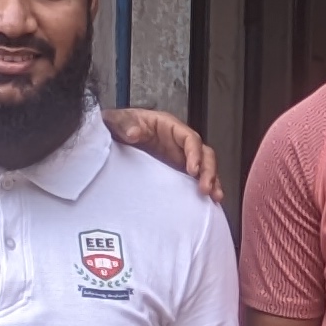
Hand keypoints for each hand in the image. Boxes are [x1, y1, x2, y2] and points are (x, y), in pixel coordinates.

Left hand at [103, 107, 223, 202]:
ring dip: (212, 182)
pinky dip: (202, 192)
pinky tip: (207, 205)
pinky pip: (194, 181)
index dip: (195, 153)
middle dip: (208, 170)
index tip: (193, 169)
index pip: (190, 138)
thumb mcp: (117, 121)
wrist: (111, 139)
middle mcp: (178, 143)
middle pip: (203, 154)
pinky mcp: (175, 173)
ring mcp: (179, 159)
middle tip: (205, 189)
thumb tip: (134, 133)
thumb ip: (125, 124)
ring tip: (215, 198)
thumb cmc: (117, 126)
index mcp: (169, 127)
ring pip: (204, 168)